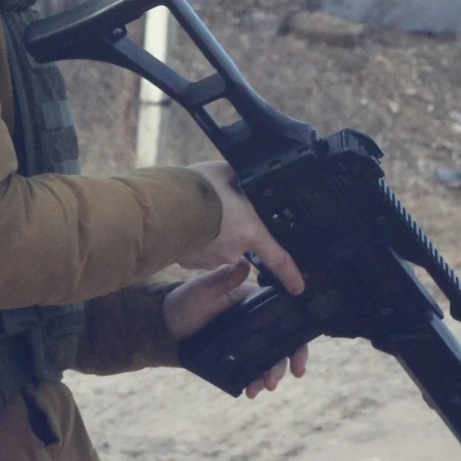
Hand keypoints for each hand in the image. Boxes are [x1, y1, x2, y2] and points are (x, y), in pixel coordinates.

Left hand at [161, 260, 309, 398]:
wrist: (165, 326)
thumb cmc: (186, 301)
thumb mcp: (202, 289)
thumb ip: (221, 279)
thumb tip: (242, 263)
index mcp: (255, 302)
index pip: (286, 316)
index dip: (298, 334)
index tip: (299, 354)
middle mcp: (257, 323)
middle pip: (283, 342)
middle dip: (286, 362)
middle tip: (278, 378)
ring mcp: (248, 342)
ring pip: (269, 359)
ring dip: (271, 375)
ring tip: (263, 386)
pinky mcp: (237, 358)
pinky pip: (252, 370)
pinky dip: (255, 381)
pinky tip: (250, 390)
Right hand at [175, 160, 305, 295]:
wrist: (162, 205)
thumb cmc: (197, 189)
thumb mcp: (227, 173)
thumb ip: (240, 180)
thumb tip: (246, 175)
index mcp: (250, 231)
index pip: (278, 259)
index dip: (291, 275)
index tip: (298, 287)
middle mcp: (233, 251)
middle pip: (240, 243)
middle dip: (233, 229)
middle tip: (219, 208)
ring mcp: (210, 259)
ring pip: (217, 247)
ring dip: (212, 233)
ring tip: (198, 212)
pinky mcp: (190, 262)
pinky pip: (198, 251)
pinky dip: (195, 239)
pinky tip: (185, 223)